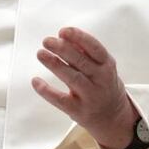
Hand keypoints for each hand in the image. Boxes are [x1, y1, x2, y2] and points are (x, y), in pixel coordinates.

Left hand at [31, 27, 137, 148]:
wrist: (112, 117)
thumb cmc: (103, 85)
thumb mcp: (102, 67)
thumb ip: (86, 52)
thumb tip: (66, 36)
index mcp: (107, 66)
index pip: (95, 48)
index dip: (79, 38)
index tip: (63, 31)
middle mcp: (101, 80)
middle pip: (81, 61)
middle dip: (62, 49)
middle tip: (46, 41)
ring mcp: (90, 96)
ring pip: (72, 78)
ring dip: (55, 64)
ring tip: (40, 54)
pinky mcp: (78, 110)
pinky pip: (60, 100)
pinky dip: (47, 91)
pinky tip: (36, 81)